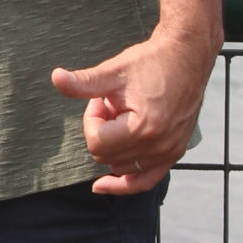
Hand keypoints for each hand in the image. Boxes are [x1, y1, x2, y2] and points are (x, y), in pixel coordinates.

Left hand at [51, 24, 220, 194]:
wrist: (186, 57)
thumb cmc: (150, 62)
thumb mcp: (113, 72)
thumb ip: (83, 83)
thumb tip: (55, 78)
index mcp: (143, 128)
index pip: (97, 142)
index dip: (92, 120)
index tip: (101, 99)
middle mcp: (158, 146)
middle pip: (106, 157)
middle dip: (102, 132)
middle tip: (113, 105)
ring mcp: (169, 153)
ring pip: (120, 167)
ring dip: (115, 146)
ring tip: (125, 117)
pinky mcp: (175, 154)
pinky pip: (146, 181)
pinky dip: (125, 183)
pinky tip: (103, 185)